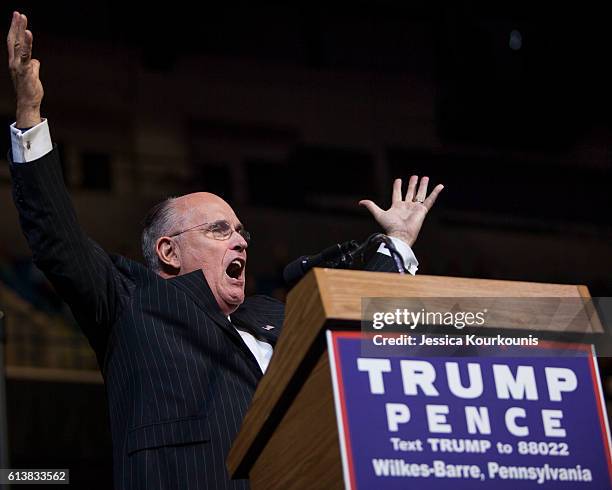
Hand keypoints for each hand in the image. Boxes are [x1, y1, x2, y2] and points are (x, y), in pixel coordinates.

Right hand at [7, 11, 42, 127]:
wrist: (28, 103)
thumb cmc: (30, 91)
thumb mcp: (33, 75)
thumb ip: (33, 66)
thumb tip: (36, 61)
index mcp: (15, 62)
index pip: (14, 43)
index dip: (15, 30)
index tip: (18, 19)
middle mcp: (14, 62)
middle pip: (14, 40)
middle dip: (16, 26)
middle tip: (18, 13)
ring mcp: (18, 66)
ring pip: (18, 44)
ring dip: (20, 30)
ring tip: (22, 18)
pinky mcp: (25, 70)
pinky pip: (26, 54)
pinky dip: (27, 43)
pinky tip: (28, 33)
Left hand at [359, 176, 443, 246]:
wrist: (400, 234)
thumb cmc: (390, 227)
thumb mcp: (378, 214)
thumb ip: (371, 206)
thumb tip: (360, 202)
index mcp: (397, 207)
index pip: (397, 194)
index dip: (397, 186)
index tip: (398, 179)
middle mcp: (406, 206)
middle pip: (410, 193)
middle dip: (412, 184)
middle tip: (414, 176)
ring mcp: (415, 208)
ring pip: (420, 194)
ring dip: (422, 186)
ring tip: (425, 177)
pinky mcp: (422, 211)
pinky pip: (430, 200)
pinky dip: (435, 193)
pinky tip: (440, 186)